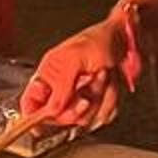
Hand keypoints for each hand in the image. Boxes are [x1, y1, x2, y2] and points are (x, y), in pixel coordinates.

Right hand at [22, 16, 140, 128]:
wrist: (126, 40)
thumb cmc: (99, 39)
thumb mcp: (75, 58)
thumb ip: (61, 85)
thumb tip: (52, 109)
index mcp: (48, 76)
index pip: (30, 103)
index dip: (35, 115)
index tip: (49, 116)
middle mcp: (61, 90)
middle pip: (59, 117)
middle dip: (77, 105)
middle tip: (85, 93)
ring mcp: (80, 98)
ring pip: (84, 117)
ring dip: (99, 96)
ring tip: (102, 76)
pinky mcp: (99, 104)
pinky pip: (103, 115)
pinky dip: (111, 99)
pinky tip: (110, 82)